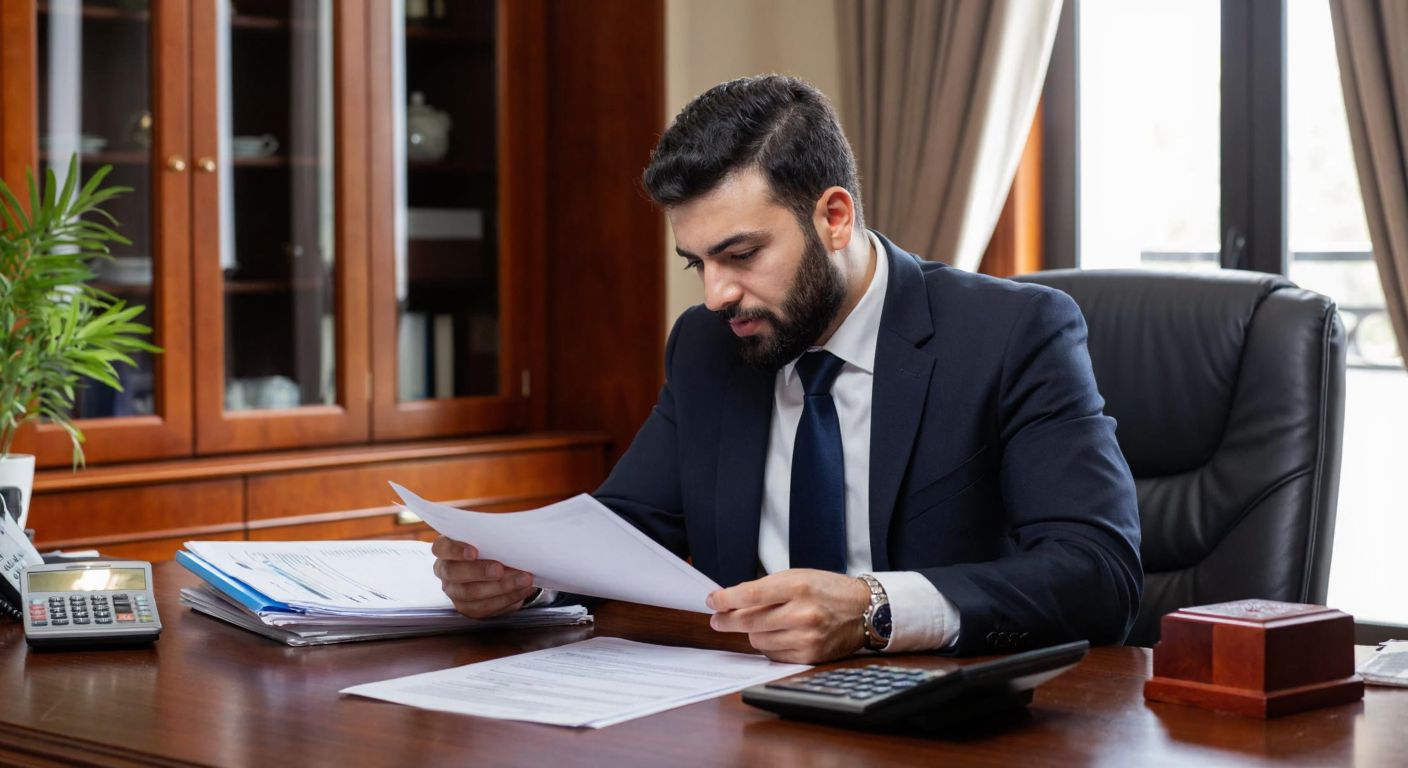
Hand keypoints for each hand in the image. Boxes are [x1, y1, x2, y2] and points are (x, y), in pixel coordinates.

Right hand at [430, 536, 537, 618]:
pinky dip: (507, 598)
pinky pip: (485, 607)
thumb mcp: (489, 537)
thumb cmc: (490, 547)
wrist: (498, 567)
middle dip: (480, 572)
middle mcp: (445, 571)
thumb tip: (511, 537)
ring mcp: (454, 592)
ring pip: (471, 594)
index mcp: (445, 549)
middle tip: (501, 570)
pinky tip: (522, 590)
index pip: (441, 548)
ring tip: (523, 580)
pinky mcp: (468, 608)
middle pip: (455, 573)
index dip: (455, 550)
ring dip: (501, 587)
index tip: (474, 552)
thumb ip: (492, 537)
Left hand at [706, 569, 871, 663]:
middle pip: (748, 621)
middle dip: (728, 620)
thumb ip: (765, 588)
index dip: (725, 599)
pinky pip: (772, 654)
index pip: (750, 595)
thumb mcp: (798, 577)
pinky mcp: (809, 656)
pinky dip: (767, 645)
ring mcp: (806, 637)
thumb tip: (731, 600)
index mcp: (797, 586)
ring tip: (760, 624)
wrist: (864, 611)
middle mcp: (802, 613)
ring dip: (751, 633)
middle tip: (718, 619)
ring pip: (757, 640)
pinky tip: (775, 635)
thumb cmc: (828, 590)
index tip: (712, 601)